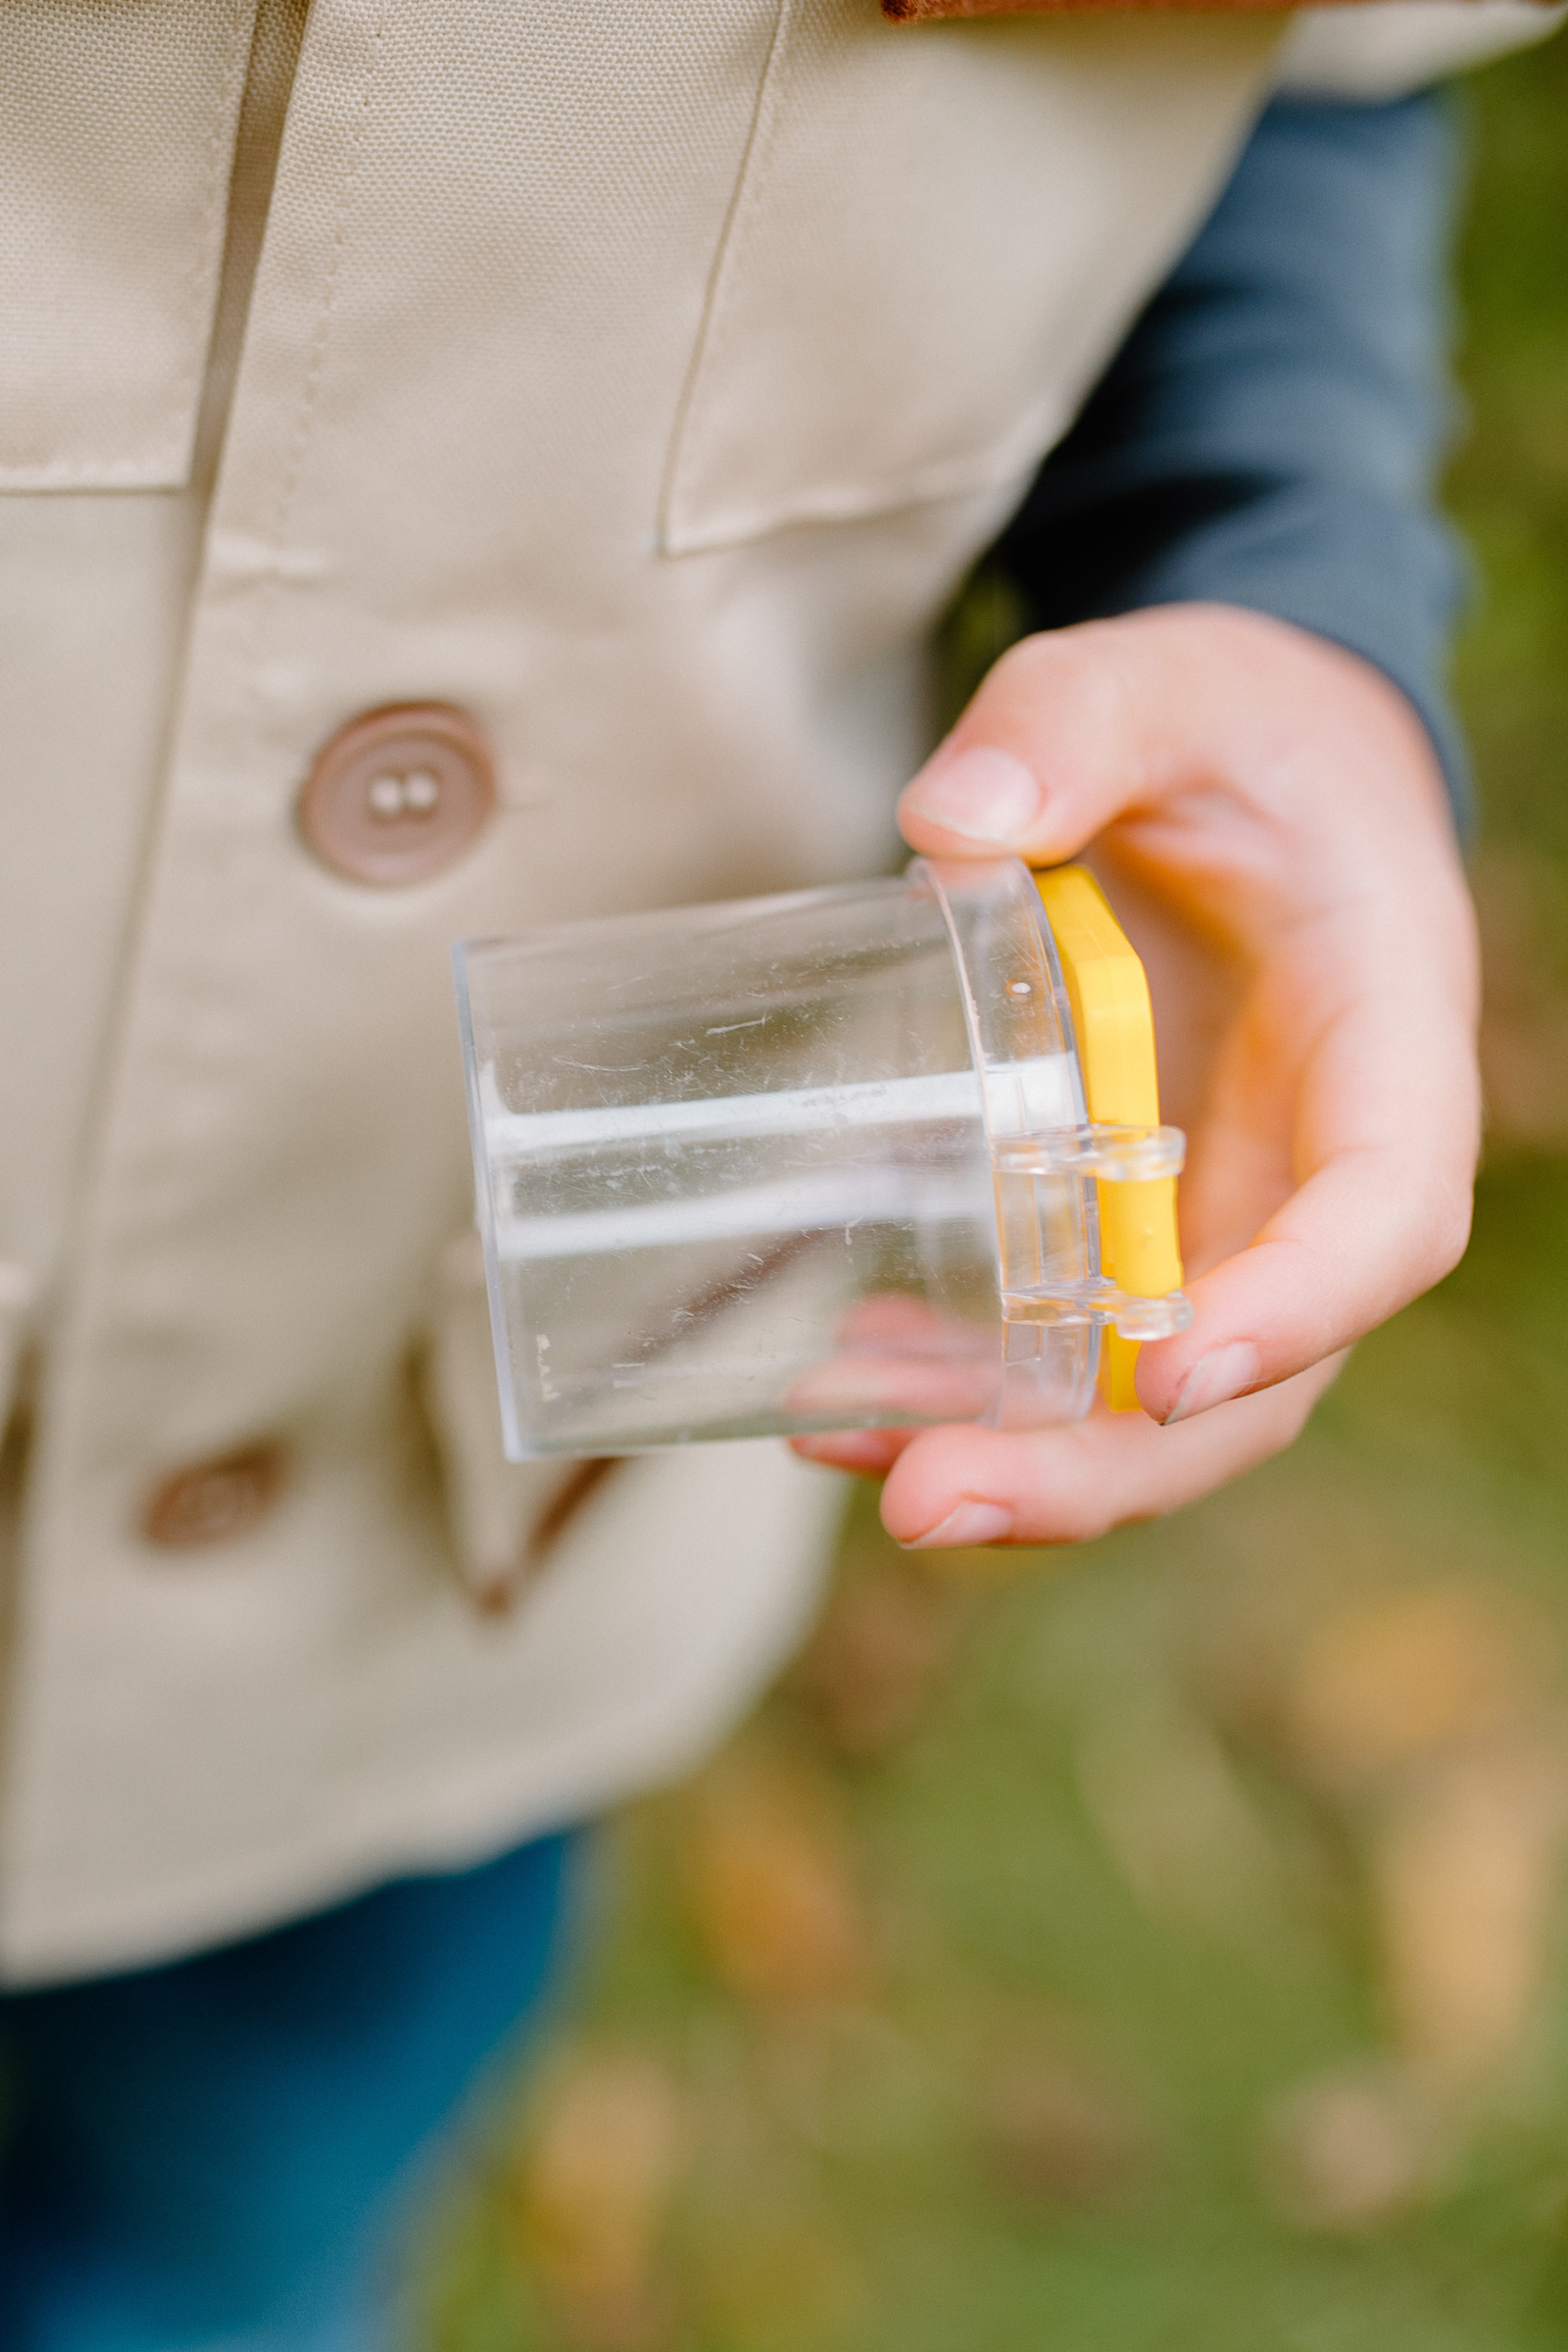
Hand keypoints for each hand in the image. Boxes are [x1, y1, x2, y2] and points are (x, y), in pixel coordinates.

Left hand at [794, 606, 1479, 1549]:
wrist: (1243, 767)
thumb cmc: (1241, 728)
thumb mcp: (1174, 682)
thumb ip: (1078, 720)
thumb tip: (949, 824)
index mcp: (1383, 1042)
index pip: (1382, 1215)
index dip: (1294, 1312)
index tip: (1172, 1375)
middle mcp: (1313, 1167)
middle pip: (1255, 1377)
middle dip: (1104, 1465)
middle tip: (932, 1500)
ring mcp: (1218, 1210)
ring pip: (1149, 1398)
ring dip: (1015, 1454)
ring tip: (847, 1451)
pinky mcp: (1129, 1217)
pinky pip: (1070, 1338)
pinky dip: (969, 1383)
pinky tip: (845, 1390)